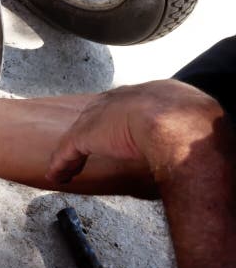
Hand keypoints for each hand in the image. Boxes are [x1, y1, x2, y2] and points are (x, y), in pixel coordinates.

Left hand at [46, 79, 221, 183]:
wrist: (176, 121)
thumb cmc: (195, 123)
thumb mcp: (198, 123)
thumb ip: (192, 131)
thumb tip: (210, 154)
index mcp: (154, 93)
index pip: (133, 102)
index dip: (125, 116)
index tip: (123, 129)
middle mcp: (124, 98)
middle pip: (101, 110)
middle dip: (94, 124)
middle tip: (88, 141)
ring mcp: (103, 115)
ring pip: (81, 131)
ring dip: (73, 149)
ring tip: (66, 164)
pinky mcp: (87, 134)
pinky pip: (69, 150)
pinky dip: (62, 163)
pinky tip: (57, 175)